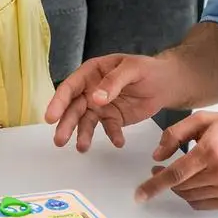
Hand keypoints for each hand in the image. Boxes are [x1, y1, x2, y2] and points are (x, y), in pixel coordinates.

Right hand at [45, 54, 175, 151]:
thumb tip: (96, 99)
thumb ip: (114, 82)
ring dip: (83, 135)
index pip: (70, 88)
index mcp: (90, 73)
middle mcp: (90, 90)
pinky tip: (118, 142)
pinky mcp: (112, 118)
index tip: (51, 117)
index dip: (58, 102)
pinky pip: (109, 128)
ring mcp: (100, 106)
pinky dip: (112, 135)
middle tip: (60, 140)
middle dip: (66, 124)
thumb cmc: (147, 69)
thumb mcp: (132, 69)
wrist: (166, 83)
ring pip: (86, 121)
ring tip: (83, 148)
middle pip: (73, 108)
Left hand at [136, 112, 217, 207]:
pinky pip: (203, 204)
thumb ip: (175, 134)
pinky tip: (192, 183)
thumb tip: (157, 155)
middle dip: (163, 181)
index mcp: (210, 151)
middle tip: (159, 169)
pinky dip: (192, 196)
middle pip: (180, 187)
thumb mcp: (204, 120)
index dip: (154, 185)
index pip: (175, 174)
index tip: (140, 194)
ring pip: (190, 196)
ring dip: (177, 188)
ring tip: (179, 173)